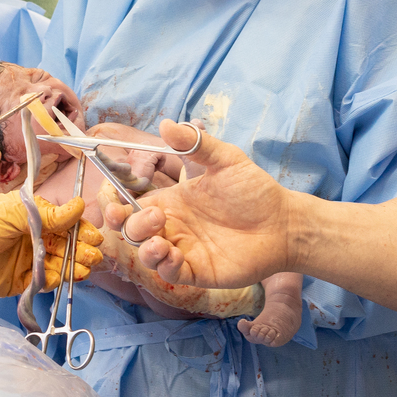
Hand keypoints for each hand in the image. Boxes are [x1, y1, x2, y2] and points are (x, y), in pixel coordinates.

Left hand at [0, 194, 103, 296]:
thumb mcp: (14, 213)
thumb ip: (49, 215)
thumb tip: (79, 206)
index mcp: (29, 216)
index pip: (63, 222)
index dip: (79, 228)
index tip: (94, 236)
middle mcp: (30, 237)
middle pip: (64, 243)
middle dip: (80, 248)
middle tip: (94, 254)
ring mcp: (25, 259)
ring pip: (57, 262)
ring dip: (73, 264)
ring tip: (86, 267)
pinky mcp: (19, 281)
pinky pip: (44, 280)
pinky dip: (57, 279)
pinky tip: (67, 276)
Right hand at [101, 120, 300, 288]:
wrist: (283, 221)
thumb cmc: (254, 190)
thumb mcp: (225, 159)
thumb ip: (195, 143)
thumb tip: (165, 123)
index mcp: (172, 200)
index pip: (131, 205)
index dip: (115, 205)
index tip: (114, 202)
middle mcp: (172, 226)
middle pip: (132, 230)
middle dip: (129, 225)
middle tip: (156, 218)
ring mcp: (183, 249)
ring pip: (146, 255)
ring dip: (145, 249)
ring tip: (160, 240)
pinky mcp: (198, 271)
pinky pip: (171, 273)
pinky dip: (165, 265)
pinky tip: (173, 253)